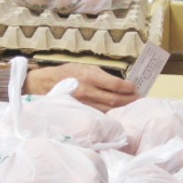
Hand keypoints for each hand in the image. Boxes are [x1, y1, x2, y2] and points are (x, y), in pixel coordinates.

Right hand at [24, 63, 138, 110]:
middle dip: (129, 100)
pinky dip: (110, 114)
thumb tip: (120, 83)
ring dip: (122, 108)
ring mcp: (84, 104)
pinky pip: (99, 115)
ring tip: (130, 105)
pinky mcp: (80, 112)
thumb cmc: (65, 73)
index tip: (135, 88)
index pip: (115, 85)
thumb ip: (101, 75)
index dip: (128, 88)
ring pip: (108, 109)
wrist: (43, 84)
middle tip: (138, 99)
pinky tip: (116, 112)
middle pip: (114, 99)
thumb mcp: (84, 67)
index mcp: (90, 76)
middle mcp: (87, 91)